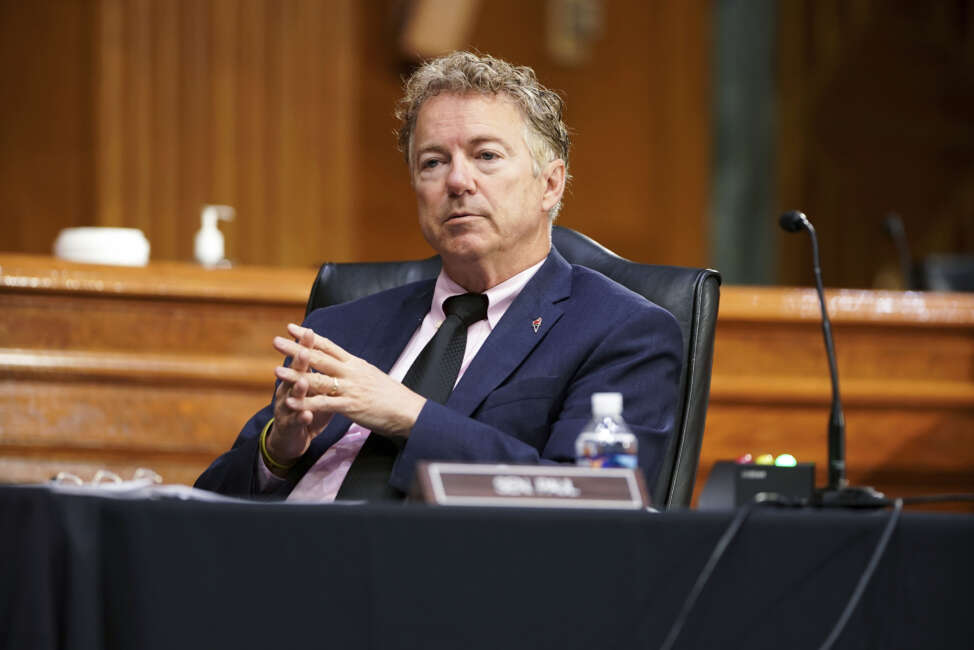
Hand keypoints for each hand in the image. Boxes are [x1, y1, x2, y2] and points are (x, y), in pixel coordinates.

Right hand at [265, 326, 334, 471]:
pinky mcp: (289, 427)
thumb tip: (329, 353)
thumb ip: (318, 374)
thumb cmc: (303, 410)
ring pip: (292, 398)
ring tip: (304, 382)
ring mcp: (287, 409)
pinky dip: (301, 417)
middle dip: (298, 363)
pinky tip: (306, 415)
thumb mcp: (312, 391)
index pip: (301, 361)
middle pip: (294, 374)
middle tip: (302, 351)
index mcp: (296, 380)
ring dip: (298, 390)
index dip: (305, 347)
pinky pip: (295, 421)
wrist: (289, 440)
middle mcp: (288, 391)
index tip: (309, 331)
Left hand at [272, 323, 426, 439]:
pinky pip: (324, 404)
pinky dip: (306, 403)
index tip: (291, 328)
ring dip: (296, 375)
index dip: (309, 336)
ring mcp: (350, 389)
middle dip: (296, 349)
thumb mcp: (371, 375)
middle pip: (319, 358)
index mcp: (355, 363)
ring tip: (276, 371)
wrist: (408, 410)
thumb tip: (343, 362)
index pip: (328, 346)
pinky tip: (291, 402)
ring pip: (318, 380)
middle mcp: (351, 372)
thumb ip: (354, 369)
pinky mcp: (351, 406)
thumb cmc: (390, 395)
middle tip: (276, 342)